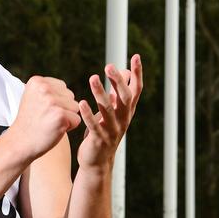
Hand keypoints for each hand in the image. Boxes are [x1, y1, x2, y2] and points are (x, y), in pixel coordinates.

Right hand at [8, 76, 80, 160]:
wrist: (20, 142)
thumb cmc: (30, 121)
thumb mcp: (33, 97)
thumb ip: (48, 89)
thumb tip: (67, 90)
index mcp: (37, 81)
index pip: (62, 87)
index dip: (56, 100)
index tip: (41, 109)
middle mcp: (44, 88)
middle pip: (70, 96)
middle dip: (62, 108)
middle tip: (45, 117)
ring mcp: (52, 101)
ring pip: (75, 107)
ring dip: (66, 117)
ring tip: (50, 123)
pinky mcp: (60, 115)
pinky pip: (76, 120)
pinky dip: (69, 127)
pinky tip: (54, 129)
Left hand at [77, 54, 142, 171]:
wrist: (97, 161)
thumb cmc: (105, 130)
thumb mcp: (114, 111)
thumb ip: (118, 93)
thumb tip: (124, 71)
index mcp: (127, 111)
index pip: (136, 90)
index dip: (137, 74)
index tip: (136, 56)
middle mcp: (123, 119)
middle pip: (125, 97)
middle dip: (118, 81)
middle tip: (109, 66)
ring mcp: (112, 130)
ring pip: (109, 109)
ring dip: (100, 93)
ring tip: (92, 78)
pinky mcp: (99, 139)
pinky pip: (94, 125)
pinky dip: (88, 114)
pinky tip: (81, 102)